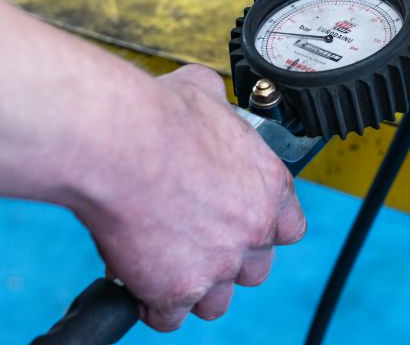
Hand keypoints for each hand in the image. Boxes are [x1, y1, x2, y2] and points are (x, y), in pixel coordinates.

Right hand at [74, 65, 304, 330]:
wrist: (120, 144)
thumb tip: (209, 94)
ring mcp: (216, 265)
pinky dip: (153, 305)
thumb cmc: (159, 116)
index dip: (263, 228)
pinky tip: (138, 283)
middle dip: (228, 260)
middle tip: (197, 242)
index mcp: (268, 186)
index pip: (289, 226)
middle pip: (255, 269)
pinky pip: (169, 318)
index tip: (242, 223)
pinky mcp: (175, 290)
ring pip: (216, 302)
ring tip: (167, 265)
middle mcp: (251, 230)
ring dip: (195, 289)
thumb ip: (217, 104)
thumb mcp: (203, 92)